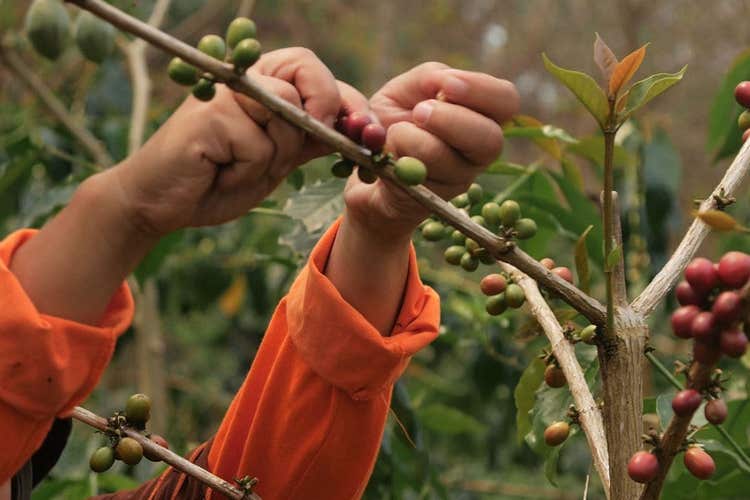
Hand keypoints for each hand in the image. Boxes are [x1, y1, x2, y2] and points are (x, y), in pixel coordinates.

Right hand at [107, 47, 350, 236]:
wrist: (165, 203)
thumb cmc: (219, 178)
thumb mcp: (277, 159)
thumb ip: (309, 139)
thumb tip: (357, 129)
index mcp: (263, 83)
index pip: (315, 72)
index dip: (347, 101)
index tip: (366, 134)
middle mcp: (244, 79)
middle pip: (306, 73)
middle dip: (320, 114)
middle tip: (301, 148)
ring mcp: (226, 93)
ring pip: (287, 118)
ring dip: (273, 158)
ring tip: (238, 167)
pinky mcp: (210, 115)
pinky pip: (258, 146)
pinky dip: (247, 172)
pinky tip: (219, 172)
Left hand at [343, 62, 519, 241]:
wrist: (370, 160)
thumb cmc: (397, 117)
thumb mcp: (409, 88)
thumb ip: (430, 78)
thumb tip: (443, 83)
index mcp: (483, 115)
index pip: (506, 101)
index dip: (480, 91)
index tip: (446, 86)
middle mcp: (480, 150)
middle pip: (490, 139)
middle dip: (450, 120)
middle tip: (419, 111)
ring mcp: (460, 178)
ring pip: (448, 161)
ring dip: (415, 140)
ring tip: (395, 131)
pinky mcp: (433, 198)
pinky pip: (419, 178)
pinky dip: (397, 159)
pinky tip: (389, 152)